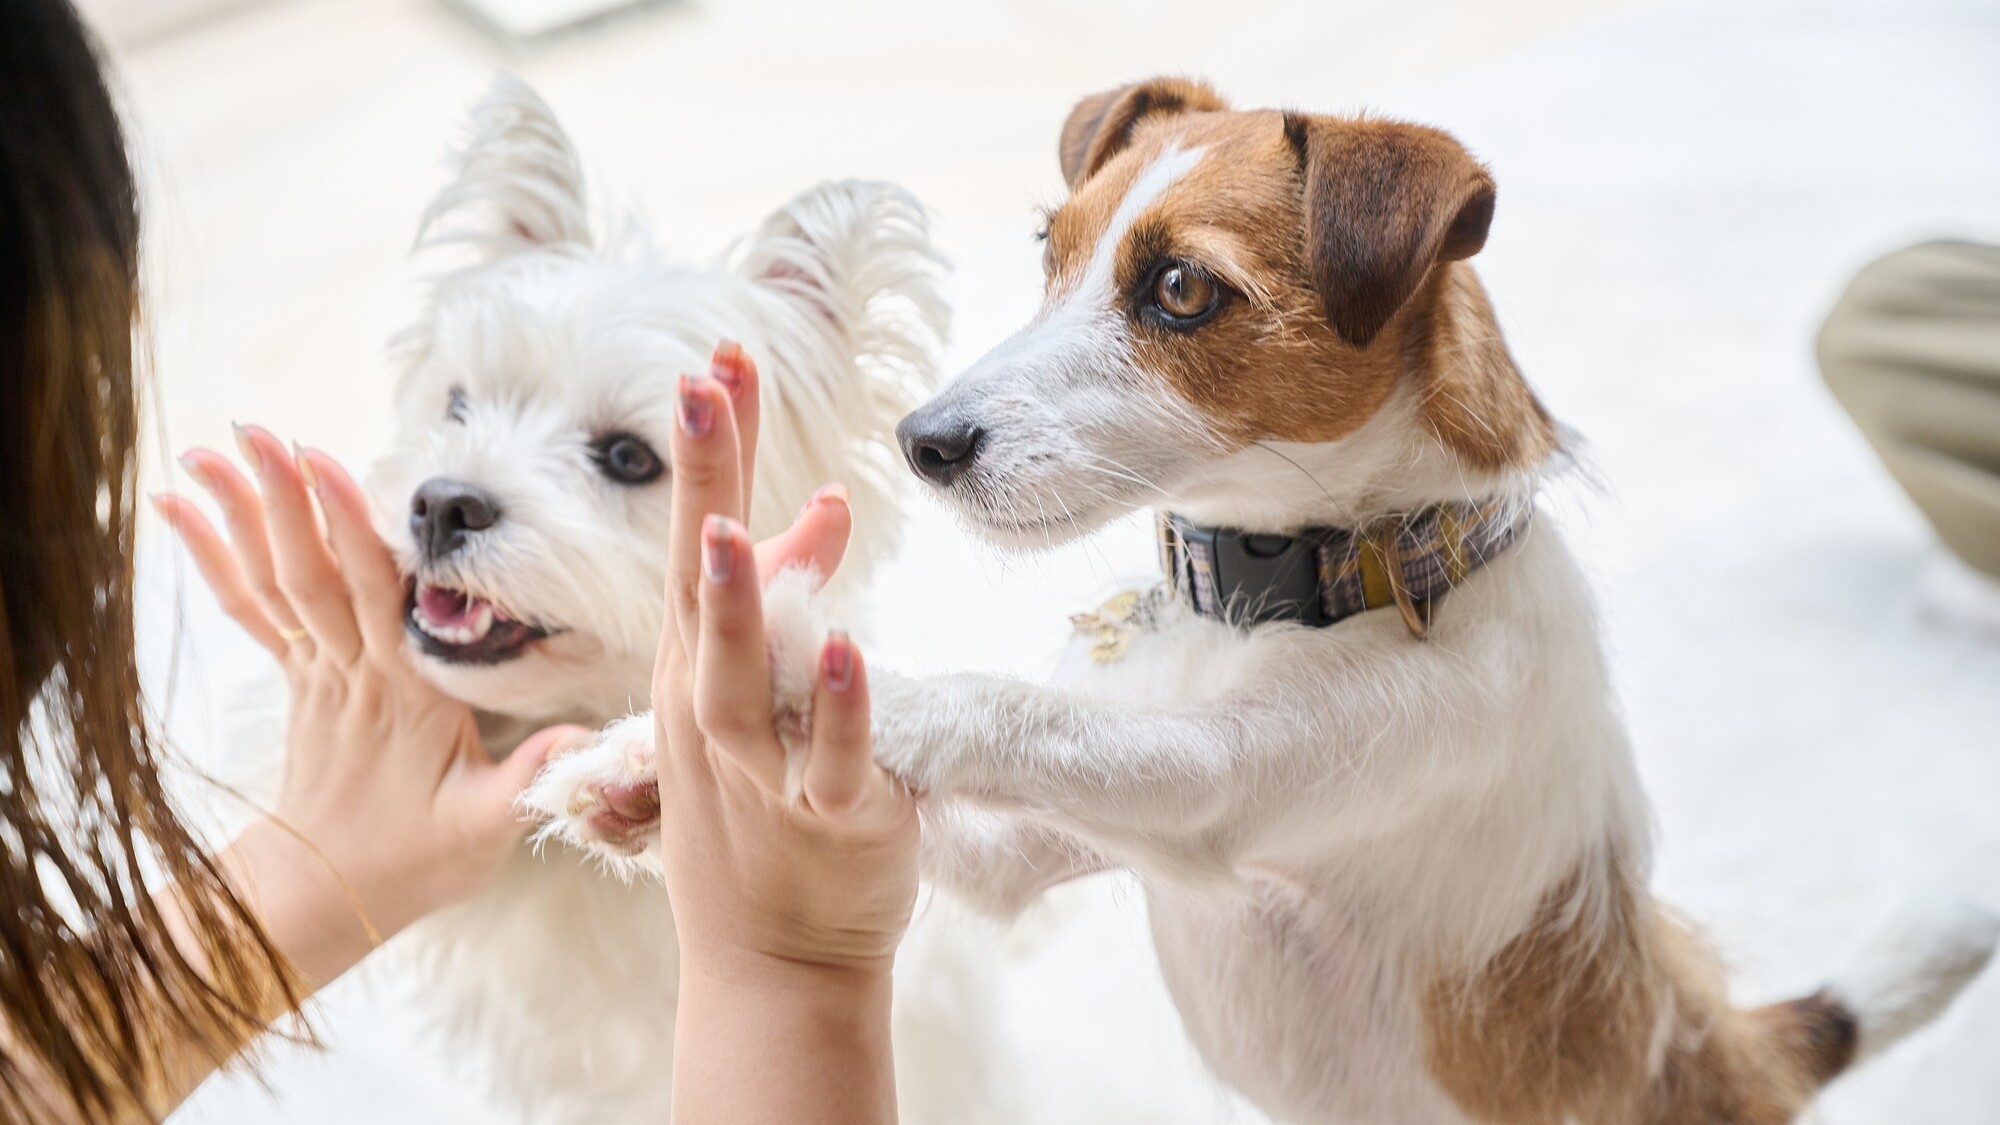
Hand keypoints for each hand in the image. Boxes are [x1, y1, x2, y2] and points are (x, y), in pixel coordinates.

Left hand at [155, 426, 581, 981]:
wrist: (329, 896)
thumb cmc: (417, 861)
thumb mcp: (488, 831)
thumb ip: (531, 780)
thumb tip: (587, 742)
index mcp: (405, 694)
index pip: (374, 597)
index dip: (351, 531)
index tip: (325, 467)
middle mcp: (353, 673)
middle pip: (312, 575)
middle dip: (284, 500)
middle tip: (256, 432)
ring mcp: (318, 674)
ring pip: (276, 584)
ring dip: (242, 516)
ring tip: (208, 453)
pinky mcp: (301, 680)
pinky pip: (253, 610)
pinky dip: (217, 558)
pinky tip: (182, 512)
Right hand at [653, 344, 918, 975]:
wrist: (773, 962)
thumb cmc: (762, 816)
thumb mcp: (763, 699)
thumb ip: (795, 596)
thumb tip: (827, 504)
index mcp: (696, 669)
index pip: (699, 537)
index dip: (710, 452)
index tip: (716, 361)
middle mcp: (712, 709)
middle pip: (700, 583)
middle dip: (701, 484)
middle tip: (700, 387)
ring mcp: (762, 768)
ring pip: (740, 679)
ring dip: (737, 603)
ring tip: (736, 526)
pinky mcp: (829, 818)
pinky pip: (833, 758)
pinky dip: (837, 706)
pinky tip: (849, 646)